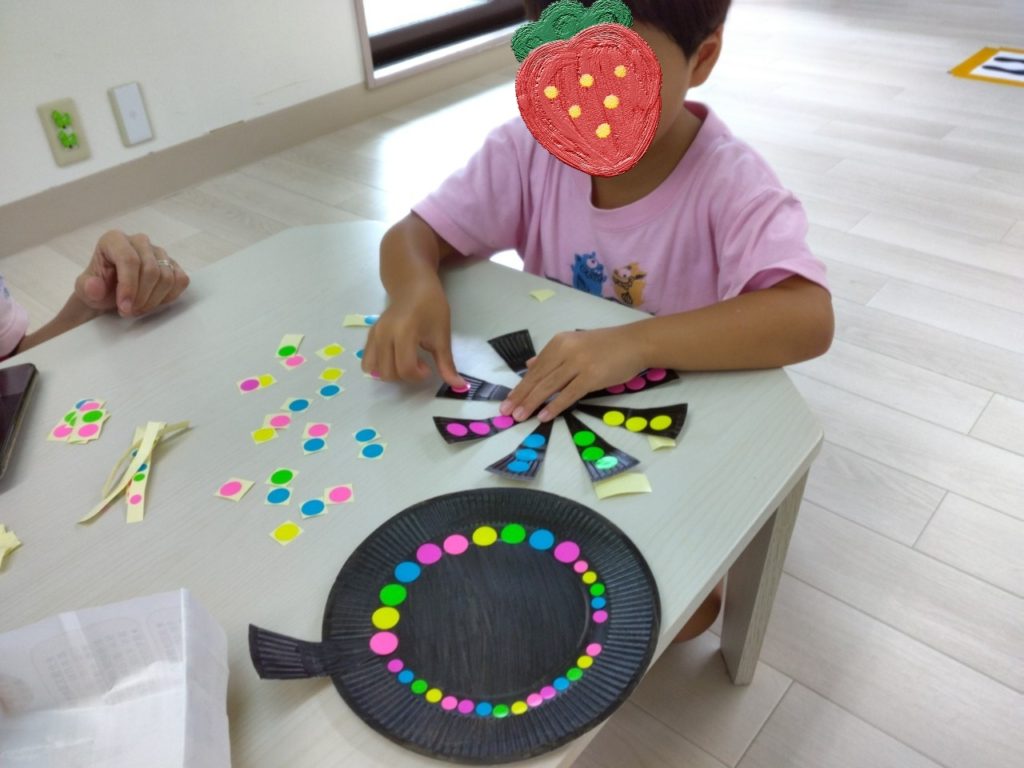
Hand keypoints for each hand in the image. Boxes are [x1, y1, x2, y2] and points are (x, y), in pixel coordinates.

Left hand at [74, 231, 189, 316]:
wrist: (110, 295)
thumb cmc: (99, 289)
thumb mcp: (85, 291)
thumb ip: (87, 288)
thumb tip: (95, 286)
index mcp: (114, 240)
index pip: (129, 259)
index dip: (129, 286)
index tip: (125, 307)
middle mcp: (139, 241)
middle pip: (151, 270)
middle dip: (142, 297)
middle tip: (130, 312)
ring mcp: (158, 252)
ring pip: (167, 277)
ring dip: (154, 300)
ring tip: (138, 309)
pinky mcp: (172, 264)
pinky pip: (180, 280)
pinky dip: (169, 296)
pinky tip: (153, 302)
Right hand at [362, 283, 465, 387]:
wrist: (413, 287)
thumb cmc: (431, 307)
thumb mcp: (442, 335)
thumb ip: (446, 363)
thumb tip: (459, 385)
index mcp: (404, 332)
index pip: (405, 368)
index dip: (418, 375)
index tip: (428, 368)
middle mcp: (384, 334)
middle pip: (388, 373)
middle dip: (406, 376)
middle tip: (419, 364)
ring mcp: (374, 335)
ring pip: (376, 370)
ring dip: (392, 373)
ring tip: (405, 361)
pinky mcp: (370, 336)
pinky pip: (367, 362)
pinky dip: (380, 367)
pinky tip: (395, 358)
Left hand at [499, 327, 645, 421]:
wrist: (636, 343)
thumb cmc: (607, 345)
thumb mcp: (575, 343)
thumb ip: (552, 355)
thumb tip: (529, 364)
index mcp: (559, 342)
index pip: (535, 368)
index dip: (520, 386)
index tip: (508, 400)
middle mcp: (566, 350)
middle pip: (538, 378)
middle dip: (520, 396)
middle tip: (506, 412)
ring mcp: (578, 363)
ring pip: (549, 386)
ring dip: (532, 403)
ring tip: (519, 416)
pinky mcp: (591, 377)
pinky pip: (568, 394)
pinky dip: (554, 406)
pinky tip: (543, 416)